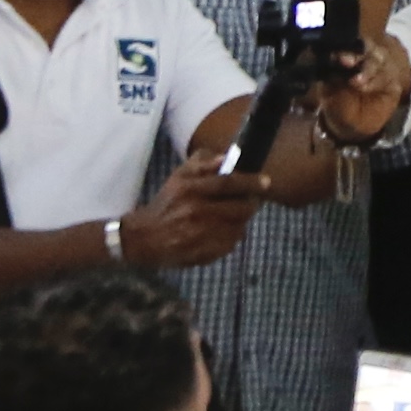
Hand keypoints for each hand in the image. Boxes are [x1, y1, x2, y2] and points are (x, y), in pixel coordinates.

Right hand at [121, 157, 251, 269]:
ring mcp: (201, 236)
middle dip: (250, 205)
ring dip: (240, 222)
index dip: (250, 182)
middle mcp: (197, 213)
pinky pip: (230, 245)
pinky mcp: (204, 253)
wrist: (145, 238)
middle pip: (240, 208)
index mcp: (190, 190)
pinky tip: (220, 233)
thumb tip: (224, 157)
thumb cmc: (166, 204)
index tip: (265, 182)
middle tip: (249, 201)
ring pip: (238, 228)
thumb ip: (201, 164)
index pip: (227, 183)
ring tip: (230, 217)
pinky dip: (231, 238)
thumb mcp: (178, 178)